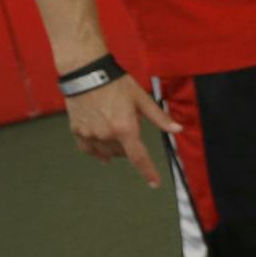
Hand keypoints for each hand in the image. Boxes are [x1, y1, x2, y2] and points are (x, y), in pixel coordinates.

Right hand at [65, 73, 181, 188]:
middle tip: (130, 127)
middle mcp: (107, 135)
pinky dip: (97, 151)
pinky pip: (88, 149)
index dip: (148, 172)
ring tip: (116, 130)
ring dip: (115, 148)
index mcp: (125, 128)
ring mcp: (90, 134)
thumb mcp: (142, 99)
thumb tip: (178, 129)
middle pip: (123, 153)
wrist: (87, 73)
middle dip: (130, 146)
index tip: (154, 184)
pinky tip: (101, 149)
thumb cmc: (117, 84)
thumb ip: (160, 117)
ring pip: (106, 152)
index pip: (139, 157)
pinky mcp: (77, 131)